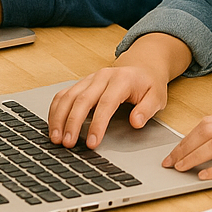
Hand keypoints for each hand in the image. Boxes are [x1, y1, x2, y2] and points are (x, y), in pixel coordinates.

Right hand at [48, 32, 191, 148]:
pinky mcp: (82, 83)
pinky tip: (54, 126)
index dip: (97, 124)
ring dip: (60, 118)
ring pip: (69, 96)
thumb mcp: (157, 97)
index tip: (91, 143)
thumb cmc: (148, 85)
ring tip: (56, 139)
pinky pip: (63, 94)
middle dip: (73, 122)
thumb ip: (147, 109)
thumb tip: (136, 122)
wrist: (142, 67)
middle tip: (67, 144)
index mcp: (123, 79)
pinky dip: (55, 110)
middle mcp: (104, 76)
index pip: (107, 103)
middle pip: (83, 99)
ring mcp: (90, 78)